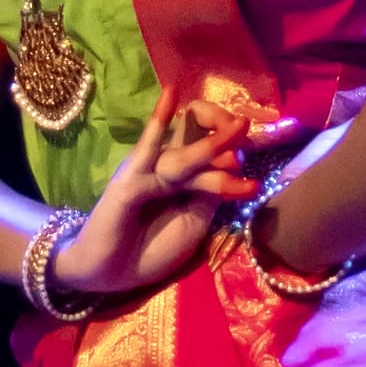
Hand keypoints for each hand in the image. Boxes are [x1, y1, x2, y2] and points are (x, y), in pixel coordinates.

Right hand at [55, 99, 292, 307]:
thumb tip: (231, 161)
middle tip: (247, 131)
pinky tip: (171, 93)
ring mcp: (148, 169)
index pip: (211, 149)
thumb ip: (210, 194)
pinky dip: (159, 119)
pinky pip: (148, 146)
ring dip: (214, 143)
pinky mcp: (131, 177)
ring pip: (187, 152)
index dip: (234, 149)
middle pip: (200, 137)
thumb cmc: (151, 249)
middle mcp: (167, 167)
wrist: (113, 273)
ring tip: (239, 131)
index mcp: (183, 178)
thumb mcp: (194, 222)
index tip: (252, 180)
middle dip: (228, 135)